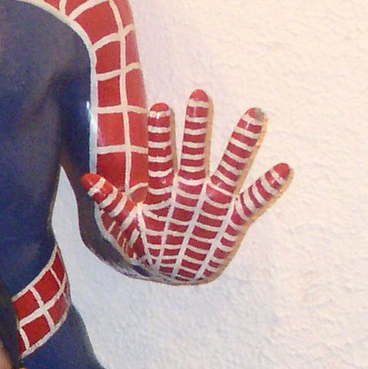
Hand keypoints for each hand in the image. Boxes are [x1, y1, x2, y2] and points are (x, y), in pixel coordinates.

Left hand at [81, 91, 291, 284]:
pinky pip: (252, 202)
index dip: (160, 137)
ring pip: (229, 168)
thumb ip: (113, 205)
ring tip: (253, 117)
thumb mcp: (130, 228)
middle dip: (197, 128)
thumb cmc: (152, 245)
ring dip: (240, 145)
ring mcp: (213, 202)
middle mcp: (190, 190)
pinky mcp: (232, 220)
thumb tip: (85, 179)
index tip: (159, 108)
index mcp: (164, 191)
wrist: (176, 271)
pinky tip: (282, 169)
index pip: (160, 159)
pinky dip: (266, 188)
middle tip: (200, 96)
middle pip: (195, 154)